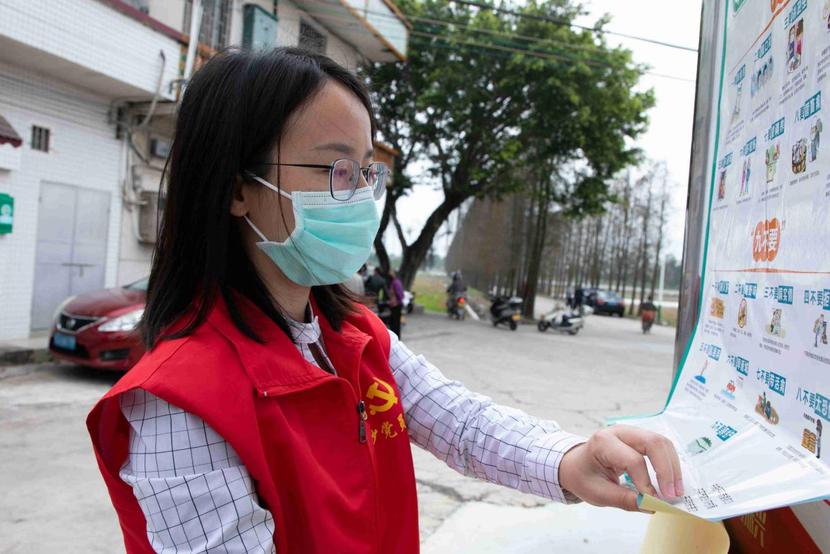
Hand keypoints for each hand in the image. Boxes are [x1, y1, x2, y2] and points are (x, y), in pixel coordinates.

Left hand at [558, 425, 683, 511]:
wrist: (576, 465)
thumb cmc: (584, 476)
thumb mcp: (597, 493)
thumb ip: (624, 500)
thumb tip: (652, 506)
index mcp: (603, 442)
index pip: (632, 460)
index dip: (645, 482)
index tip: (653, 502)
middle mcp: (619, 432)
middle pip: (653, 443)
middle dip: (666, 470)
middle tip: (672, 496)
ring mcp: (631, 433)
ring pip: (662, 443)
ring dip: (673, 468)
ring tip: (676, 492)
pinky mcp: (640, 439)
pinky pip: (661, 448)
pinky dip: (670, 465)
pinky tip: (671, 483)